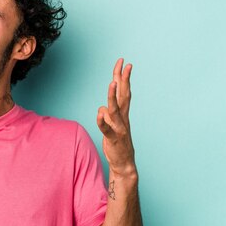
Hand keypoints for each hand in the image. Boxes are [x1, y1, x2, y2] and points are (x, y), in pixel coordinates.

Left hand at [96, 58, 136, 177]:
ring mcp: (118, 128)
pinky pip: (106, 128)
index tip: (125, 63)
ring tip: (111, 83)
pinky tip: (99, 114)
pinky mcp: (112, 138)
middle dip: (123, 79)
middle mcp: (123, 118)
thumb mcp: (112, 126)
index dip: (123, 77)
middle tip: (123, 64)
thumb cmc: (117, 142)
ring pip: (115, 109)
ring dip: (112, 96)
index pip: (124, 91)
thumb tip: (102, 108)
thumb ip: (107, 115)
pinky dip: (102, 121)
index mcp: (123, 114)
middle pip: (123, 95)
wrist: (124, 162)